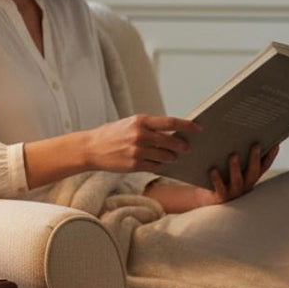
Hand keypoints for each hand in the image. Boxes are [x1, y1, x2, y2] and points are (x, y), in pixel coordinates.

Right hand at [84, 115, 201, 173]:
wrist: (91, 148)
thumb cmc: (111, 134)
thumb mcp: (129, 123)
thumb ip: (149, 126)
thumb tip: (172, 131)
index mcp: (140, 121)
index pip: (170, 122)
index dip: (187, 126)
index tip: (198, 129)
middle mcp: (140, 135)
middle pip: (171, 142)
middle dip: (181, 146)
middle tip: (185, 148)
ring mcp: (137, 151)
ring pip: (165, 156)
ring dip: (171, 157)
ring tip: (171, 156)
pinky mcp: (134, 165)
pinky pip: (154, 166)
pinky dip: (158, 165)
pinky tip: (156, 162)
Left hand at [200, 143, 279, 205]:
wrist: (203, 199)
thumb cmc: (217, 179)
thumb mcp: (229, 168)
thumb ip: (236, 156)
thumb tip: (236, 134)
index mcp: (249, 178)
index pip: (263, 166)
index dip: (270, 157)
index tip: (276, 144)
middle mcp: (245, 186)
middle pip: (253, 173)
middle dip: (254, 159)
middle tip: (255, 145)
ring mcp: (233, 193)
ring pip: (238, 181)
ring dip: (236, 168)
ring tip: (233, 155)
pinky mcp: (220, 197)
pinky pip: (220, 188)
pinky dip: (217, 179)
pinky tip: (212, 170)